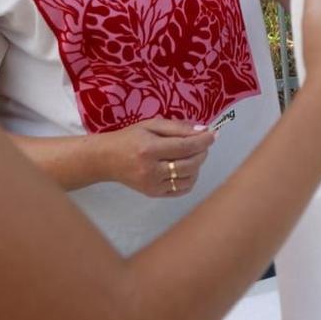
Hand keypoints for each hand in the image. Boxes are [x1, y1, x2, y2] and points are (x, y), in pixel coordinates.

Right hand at [101, 118, 215, 197]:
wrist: (107, 159)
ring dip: (197, 166)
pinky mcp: (153, 194)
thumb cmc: (130, 138)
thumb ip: (178, 127)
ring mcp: (152, 185)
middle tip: (203, 144)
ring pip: (189, 178)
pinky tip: (185, 169)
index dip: (203, 140)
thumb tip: (204, 129)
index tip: (213, 134)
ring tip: (192, 155)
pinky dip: (190, 179)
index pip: (185, 147)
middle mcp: (151, 170)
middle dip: (202, 152)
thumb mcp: (151, 125)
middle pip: (190, 164)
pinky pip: (181, 189)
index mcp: (149, 149)